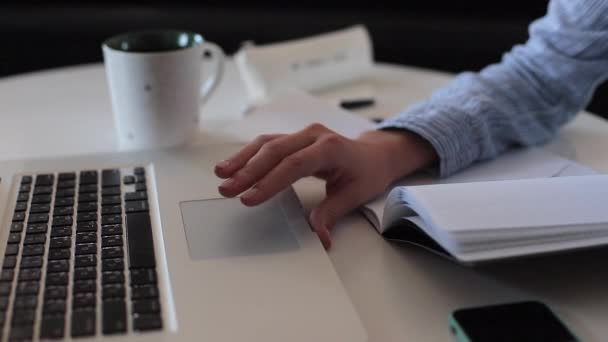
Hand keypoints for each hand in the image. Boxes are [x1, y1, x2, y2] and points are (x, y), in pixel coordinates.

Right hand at [215, 123, 436, 248]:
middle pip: (274, 151)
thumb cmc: (367, 173)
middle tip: (227, 190)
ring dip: (242, 160)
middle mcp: (313, 135)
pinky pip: (268, 143)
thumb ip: (331, 214)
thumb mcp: (354, 195)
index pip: (293, 165)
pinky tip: (233, 166)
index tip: (249, 199)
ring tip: (221, 175)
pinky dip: (249, 155)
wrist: (375, 154)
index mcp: (330, 148)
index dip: (269, 182)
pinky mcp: (294, 138)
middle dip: (248, 171)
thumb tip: (318, 238)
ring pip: (266, 143)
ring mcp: (302, 134)